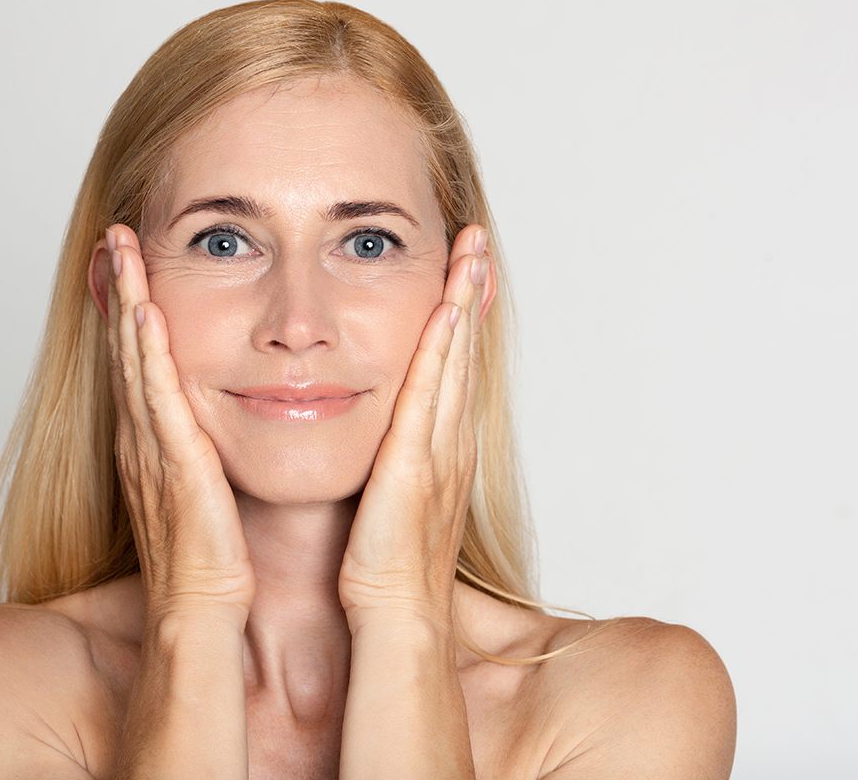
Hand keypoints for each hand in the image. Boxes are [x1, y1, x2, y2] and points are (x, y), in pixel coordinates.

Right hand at [103, 224, 255, 621]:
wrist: (200, 610)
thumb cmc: (210, 556)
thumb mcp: (202, 487)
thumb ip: (201, 450)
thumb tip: (213, 424)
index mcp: (152, 440)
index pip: (137, 360)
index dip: (130, 308)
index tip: (132, 261)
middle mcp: (141, 436)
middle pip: (125, 347)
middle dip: (119, 287)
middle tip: (115, 233)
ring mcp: (150, 447)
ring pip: (132, 359)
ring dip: (125, 300)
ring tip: (120, 247)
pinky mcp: (172, 464)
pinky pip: (156, 397)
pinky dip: (148, 352)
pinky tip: (147, 310)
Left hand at [338, 225, 490, 629]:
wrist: (396, 618)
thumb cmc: (385, 568)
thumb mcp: (390, 500)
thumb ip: (390, 464)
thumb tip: (380, 441)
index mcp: (440, 449)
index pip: (454, 369)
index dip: (461, 317)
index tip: (462, 270)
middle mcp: (449, 442)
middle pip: (466, 353)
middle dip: (472, 292)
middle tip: (477, 240)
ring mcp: (440, 452)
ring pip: (458, 362)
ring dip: (465, 303)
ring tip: (472, 251)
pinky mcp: (419, 466)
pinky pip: (431, 395)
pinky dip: (442, 350)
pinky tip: (445, 309)